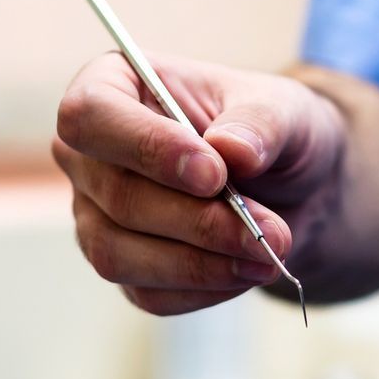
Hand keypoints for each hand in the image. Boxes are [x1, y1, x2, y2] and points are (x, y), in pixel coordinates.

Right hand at [53, 52, 345, 314]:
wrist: (289, 187)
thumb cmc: (270, 132)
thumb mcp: (284, 110)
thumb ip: (261, 124)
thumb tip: (232, 151)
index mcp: (113, 85)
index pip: (89, 116)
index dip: (147, 148)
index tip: (214, 174)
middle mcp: (89, 154)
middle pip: (116, 196)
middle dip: (198, 222)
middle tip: (266, 233)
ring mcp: (97, 214)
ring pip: (119, 254)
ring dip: (199, 264)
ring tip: (266, 257)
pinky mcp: (122, 264)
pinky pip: (147, 292)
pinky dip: (203, 288)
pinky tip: (246, 272)